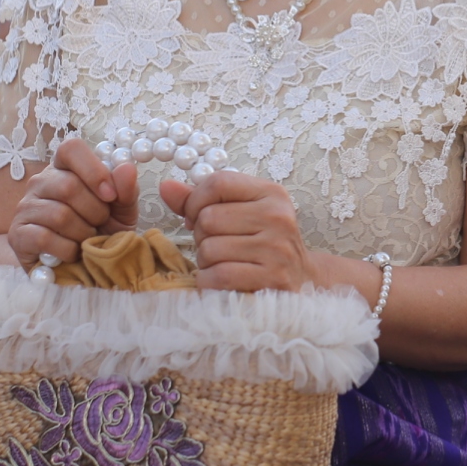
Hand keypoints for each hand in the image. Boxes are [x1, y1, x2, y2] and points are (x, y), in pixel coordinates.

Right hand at [8, 137, 138, 269]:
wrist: (82, 266)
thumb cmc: (101, 230)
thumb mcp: (122, 210)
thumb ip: (126, 189)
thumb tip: (127, 168)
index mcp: (66, 167)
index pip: (71, 149)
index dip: (93, 170)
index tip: (110, 195)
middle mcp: (41, 182)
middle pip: (68, 186)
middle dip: (94, 211)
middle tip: (100, 224)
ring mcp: (25, 207)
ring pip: (58, 215)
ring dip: (83, 233)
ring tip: (87, 239)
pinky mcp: (18, 234)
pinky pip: (44, 238)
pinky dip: (67, 250)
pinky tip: (73, 252)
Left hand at [158, 170, 322, 292]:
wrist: (301, 283)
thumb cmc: (261, 245)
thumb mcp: (240, 214)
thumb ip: (201, 200)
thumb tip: (165, 187)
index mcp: (271, 194)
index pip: (218, 183)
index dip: (196, 201)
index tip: (197, 218)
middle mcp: (278, 217)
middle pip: (209, 218)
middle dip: (202, 237)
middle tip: (218, 247)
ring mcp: (277, 249)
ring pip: (209, 249)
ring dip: (206, 262)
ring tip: (223, 264)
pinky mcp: (272, 279)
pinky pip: (218, 276)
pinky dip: (209, 281)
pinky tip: (221, 281)